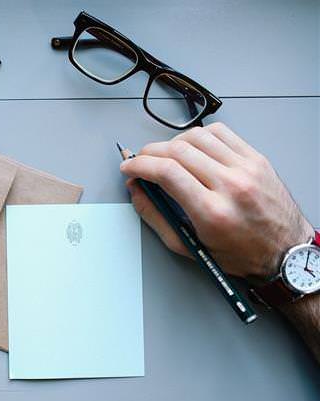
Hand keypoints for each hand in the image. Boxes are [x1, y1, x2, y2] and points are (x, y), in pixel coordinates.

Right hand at [119, 122, 313, 280]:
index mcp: (212, 211)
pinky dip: (199, 135)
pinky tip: (193, 147)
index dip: (139, 165)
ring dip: (172, 142)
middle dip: (149, 152)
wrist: (284, 252)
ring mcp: (246, 169)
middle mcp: (231, 185)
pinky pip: (221, 132)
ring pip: (197, 136)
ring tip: (166, 155)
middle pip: (178, 150)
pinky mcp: (257, 159)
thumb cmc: (240, 253)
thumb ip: (155, 217)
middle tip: (141, 161)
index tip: (129, 167)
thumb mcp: (188, 245)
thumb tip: (136, 191)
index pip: (166, 172)